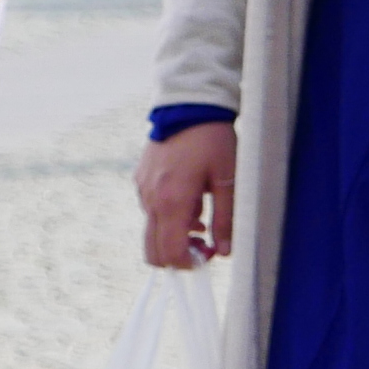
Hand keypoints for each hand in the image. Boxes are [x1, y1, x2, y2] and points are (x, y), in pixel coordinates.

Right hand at [136, 121, 235, 268]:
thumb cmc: (213, 140)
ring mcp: (142, 189)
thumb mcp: (227, 179)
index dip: (190, 264)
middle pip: (153, 252)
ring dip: (174, 235)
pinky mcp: (140, 179)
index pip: (171, 254)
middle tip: (204, 245)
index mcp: (172, 201)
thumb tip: (225, 252)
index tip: (209, 254)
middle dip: (178, 256)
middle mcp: (150, 199)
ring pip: (151, 232)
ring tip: (202, 217)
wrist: (188, 105)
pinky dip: (167, 216)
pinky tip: (190, 199)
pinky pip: (150, 210)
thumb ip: (225, 219)